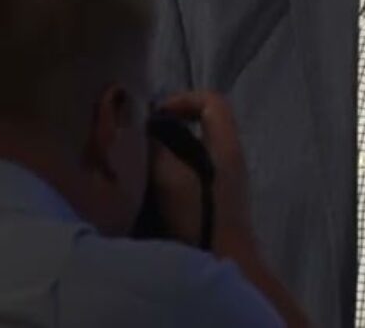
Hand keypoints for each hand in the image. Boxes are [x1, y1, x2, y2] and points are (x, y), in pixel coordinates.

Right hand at [150, 91, 252, 251]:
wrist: (224, 267)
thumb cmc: (202, 219)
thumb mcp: (172, 178)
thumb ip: (158, 148)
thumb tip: (145, 131)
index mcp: (226, 146)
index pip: (212, 101)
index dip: (183, 99)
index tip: (154, 115)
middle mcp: (228, 159)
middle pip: (200, 125)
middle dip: (167, 128)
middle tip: (138, 139)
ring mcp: (222, 182)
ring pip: (191, 151)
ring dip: (163, 153)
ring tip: (136, 165)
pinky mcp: (213, 202)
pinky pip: (189, 174)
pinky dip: (167, 175)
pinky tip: (146, 191)